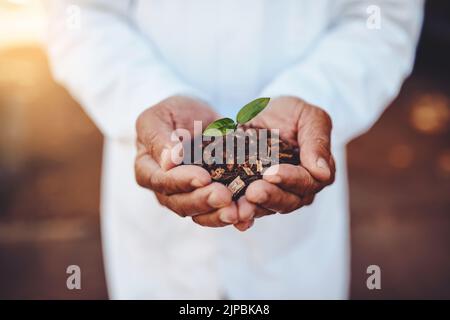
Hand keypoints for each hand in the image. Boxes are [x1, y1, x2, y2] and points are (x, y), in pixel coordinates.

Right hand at [135, 95, 239, 227]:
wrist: (197, 116)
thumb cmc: (172, 113)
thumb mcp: (159, 117)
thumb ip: (160, 139)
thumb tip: (169, 163)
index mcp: (147, 169)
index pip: (161, 181)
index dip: (182, 181)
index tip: (203, 177)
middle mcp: (166, 189)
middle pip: (181, 203)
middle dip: (204, 201)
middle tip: (225, 196)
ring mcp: (188, 196)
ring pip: (201, 213)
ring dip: (219, 215)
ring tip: (238, 212)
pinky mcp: (210, 198)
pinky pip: (219, 211)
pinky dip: (234, 215)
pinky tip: (247, 216)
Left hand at [235, 96, 334, 226]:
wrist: (264, 113)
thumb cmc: (292, 113)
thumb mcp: (310, 117)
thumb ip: (317, 142)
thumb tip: (322, 173)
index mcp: (316, 173)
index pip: (306, 181)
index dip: (289, 179)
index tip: (271, 173)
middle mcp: (298, 190)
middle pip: (287, 200)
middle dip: (269, 196)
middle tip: (253, 192)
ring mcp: (275, 195)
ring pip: (267, 207)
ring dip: (253, 208)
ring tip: (239, 206)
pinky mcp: (253, 196)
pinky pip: (247, 207)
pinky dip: (239, 212)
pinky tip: (230, 215)